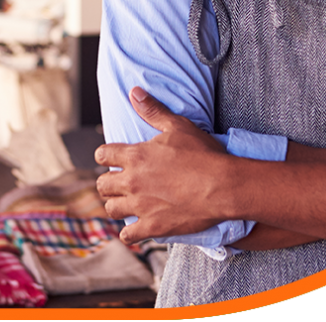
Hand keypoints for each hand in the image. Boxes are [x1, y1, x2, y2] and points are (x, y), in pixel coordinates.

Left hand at [95, 88, 232, 243]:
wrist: (223, 186)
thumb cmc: (203, 154)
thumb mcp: (178, 126)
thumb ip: (153, 110)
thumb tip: (134, 92)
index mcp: (135, 156)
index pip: (103, 155)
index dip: (106, 155)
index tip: (112, 158)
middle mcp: (132, 181)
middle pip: (102, 184)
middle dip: (108, 181)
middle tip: (119, 181)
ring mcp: (140, 206)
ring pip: (111, 208)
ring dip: (117, 204)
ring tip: (126, 202)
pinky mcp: (152, 226)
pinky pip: (128, 234)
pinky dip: (129, 231)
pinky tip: (136, 226)